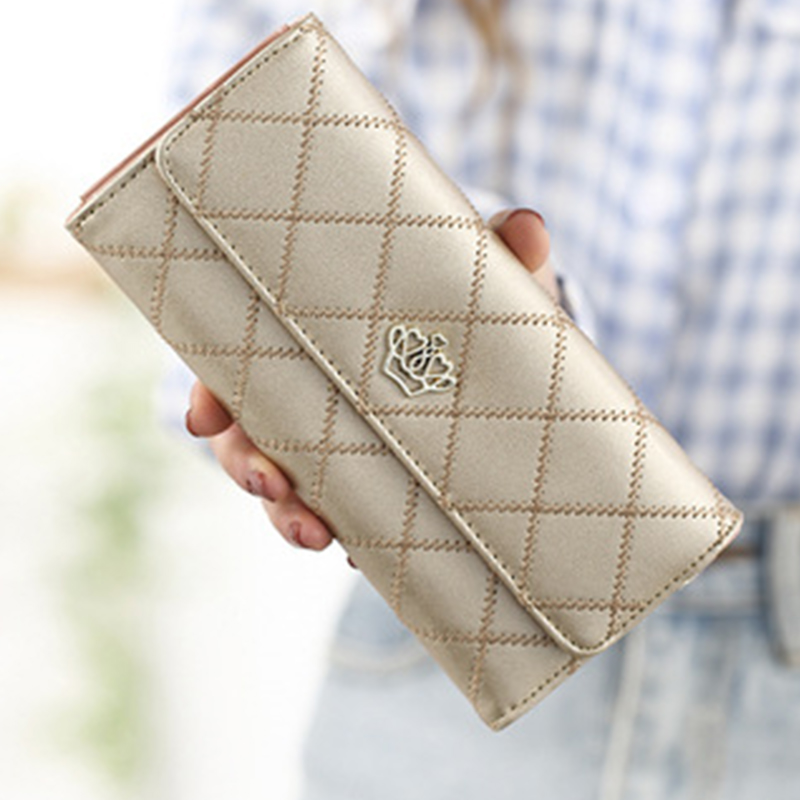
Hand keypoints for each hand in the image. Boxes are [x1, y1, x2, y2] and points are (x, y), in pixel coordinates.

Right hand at [185, 208, 553, 550]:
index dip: (211, 397)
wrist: (487, 349)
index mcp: (307, 344)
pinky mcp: (370, 481)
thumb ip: (494, 253)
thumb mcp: (470, 276)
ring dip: (289, 516)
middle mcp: (308, 400)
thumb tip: (531, 230)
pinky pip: (346, 514)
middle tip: (269, 483)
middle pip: (250, 440)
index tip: (204, 420)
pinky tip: (363, 551)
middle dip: (248, 467)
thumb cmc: (457, 304)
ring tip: (317, 534)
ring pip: (289, 488)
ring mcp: (333, 447)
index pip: (238, 370)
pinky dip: (348, 533)